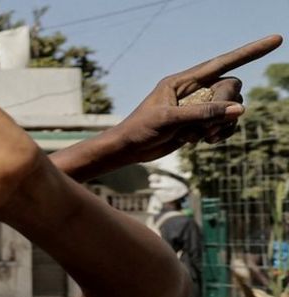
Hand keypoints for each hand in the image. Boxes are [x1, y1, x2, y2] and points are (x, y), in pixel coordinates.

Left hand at [111, 35, 281, 158]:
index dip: (251, 51)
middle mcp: (194, 90)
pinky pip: (224, 123)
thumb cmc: (141, 130)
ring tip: (197, 137)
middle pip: (230, 88)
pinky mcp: (199, 123)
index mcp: (183, 80)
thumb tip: (239, 110)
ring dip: (220, 125)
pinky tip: (200, 142)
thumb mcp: (170, 120)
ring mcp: (198, 107)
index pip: (223, 62)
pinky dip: (219, 133)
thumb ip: (203, 113)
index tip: (277, 40)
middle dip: (224, 108)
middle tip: (204, 127)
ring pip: (230, 108)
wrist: (128, 149)